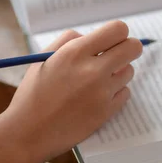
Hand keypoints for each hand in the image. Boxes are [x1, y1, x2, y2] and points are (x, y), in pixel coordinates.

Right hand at [5, 21, 143, 160]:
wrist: (28, 132)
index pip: (118, 30)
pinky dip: (115, 92)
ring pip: (129, 71)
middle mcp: (92, 70)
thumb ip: (69, 40)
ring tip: (98, 80)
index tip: (112, 40)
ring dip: (118, 72)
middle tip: (118, 55)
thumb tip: (94, 37)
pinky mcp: (106, 112)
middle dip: (128, 48)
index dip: (118, 33)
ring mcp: (102, 93)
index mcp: (75, 53)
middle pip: (133, 48)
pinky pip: (125, 93)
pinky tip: (97, 97)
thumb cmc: (33, 93)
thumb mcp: (44, 58)